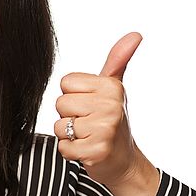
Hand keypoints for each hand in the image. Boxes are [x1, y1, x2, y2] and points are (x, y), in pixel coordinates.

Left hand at [54, 32, 146, 186]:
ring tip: (88, 137)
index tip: (90, 106)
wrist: (124, 161)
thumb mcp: (114, 89)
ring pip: (59, 127)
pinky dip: (71, 152)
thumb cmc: (112, 122)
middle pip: (60, 104)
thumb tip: (135, 34)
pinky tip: (88, 151)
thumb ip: (117, 60)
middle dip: (69, 117)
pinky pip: (63, 147)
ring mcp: (105, 129)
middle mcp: (110, 105)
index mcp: (111, 86)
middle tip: (89, 124)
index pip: (66, 83)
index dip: (73, 96)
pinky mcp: (96, 151)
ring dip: (69, 136)